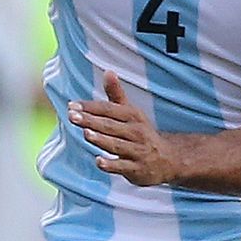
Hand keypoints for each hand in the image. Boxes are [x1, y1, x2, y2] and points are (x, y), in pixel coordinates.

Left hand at [69, 71, 181, 186]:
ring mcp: (137, 151)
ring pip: (116, 145)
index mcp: (132, 116)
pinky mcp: (136, 169)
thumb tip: (108, 72)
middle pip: (110, 125)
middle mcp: (136, 132)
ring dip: (101, 139)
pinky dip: (111, 164)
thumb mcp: (131, 113)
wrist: (168, 159)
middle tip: (72, 116)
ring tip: (86, 133)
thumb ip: (116, 95)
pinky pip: (122, 166)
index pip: (108, 109)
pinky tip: (98, 160)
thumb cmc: (141, 133)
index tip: (71, 105)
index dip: (90, 107)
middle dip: (90, 120)